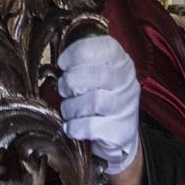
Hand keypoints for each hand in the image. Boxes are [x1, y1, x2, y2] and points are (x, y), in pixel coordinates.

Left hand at [58, 34, 141, 175]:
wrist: (118, 136)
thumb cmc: (98, 99)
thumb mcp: (95, 76)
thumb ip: (81, 64)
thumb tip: (56, 62)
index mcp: (121, 62)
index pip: (106, 47)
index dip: (78, 52)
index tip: (62, 63)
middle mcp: (127, 83)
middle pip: (96, 75)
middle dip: (70, 82)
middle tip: (63, 90)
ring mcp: (126, 108)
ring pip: (93, 101)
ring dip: (71, 106)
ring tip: (68, 110)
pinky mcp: (120, 131)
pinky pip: (91, 126)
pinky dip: (74, 127)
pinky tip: (71, 127)